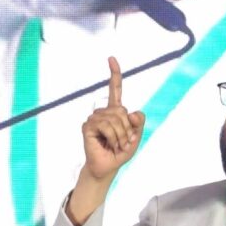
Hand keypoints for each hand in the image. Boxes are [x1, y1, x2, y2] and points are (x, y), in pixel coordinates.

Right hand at [81, 57, 145, 180]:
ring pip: (115, 118)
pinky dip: (113, 137)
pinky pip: (106, 126)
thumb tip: (133, 112)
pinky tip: (109, 144)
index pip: (115, 90)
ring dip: (121, 135)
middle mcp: (103, 112)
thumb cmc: (121, 152)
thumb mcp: (136, 137)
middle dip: (128, 128)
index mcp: (115, 111)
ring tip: (117, 145)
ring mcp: (94, 118)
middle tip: (125, 142)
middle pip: (122, 110)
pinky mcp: (87, 126)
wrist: (108, 167)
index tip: (111, 58)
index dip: (114, 75)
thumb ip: (139, 123)